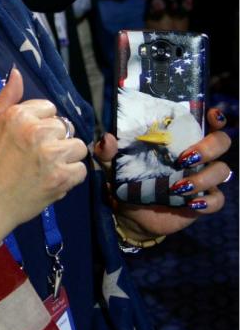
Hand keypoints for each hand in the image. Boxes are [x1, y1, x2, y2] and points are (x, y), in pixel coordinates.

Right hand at [0, 69, 88, 247]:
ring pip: (78, 146)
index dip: (40, 124)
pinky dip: (70, 177)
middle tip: (34, 157)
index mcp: (17, 115)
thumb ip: (6, 98)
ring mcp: (50, 155)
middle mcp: (36, 131)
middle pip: (64, 127)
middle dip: (54, 140)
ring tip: (46, 168)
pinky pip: (81, 169)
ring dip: (66, 157)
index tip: (27, 140)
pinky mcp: (61, 177)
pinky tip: (52, 180)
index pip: (49, 109)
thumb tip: (17, 72)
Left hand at [95, 108, 231, 238]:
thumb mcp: (111, 163)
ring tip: (178, 186)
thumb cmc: (125, 180)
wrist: (129, 213)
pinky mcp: (203, 202)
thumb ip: (107, 150)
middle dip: (209, 147)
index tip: (211, 116)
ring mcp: (201, 179)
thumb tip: (108, 138)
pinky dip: (207, 201)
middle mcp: (195, 156)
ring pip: (222, 171)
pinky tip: (190, 203)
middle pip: (221, 143)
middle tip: (185, 157)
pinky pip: (217, 200)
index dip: (214, 118)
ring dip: (203, 177)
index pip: (205, 123)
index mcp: (177, 141)